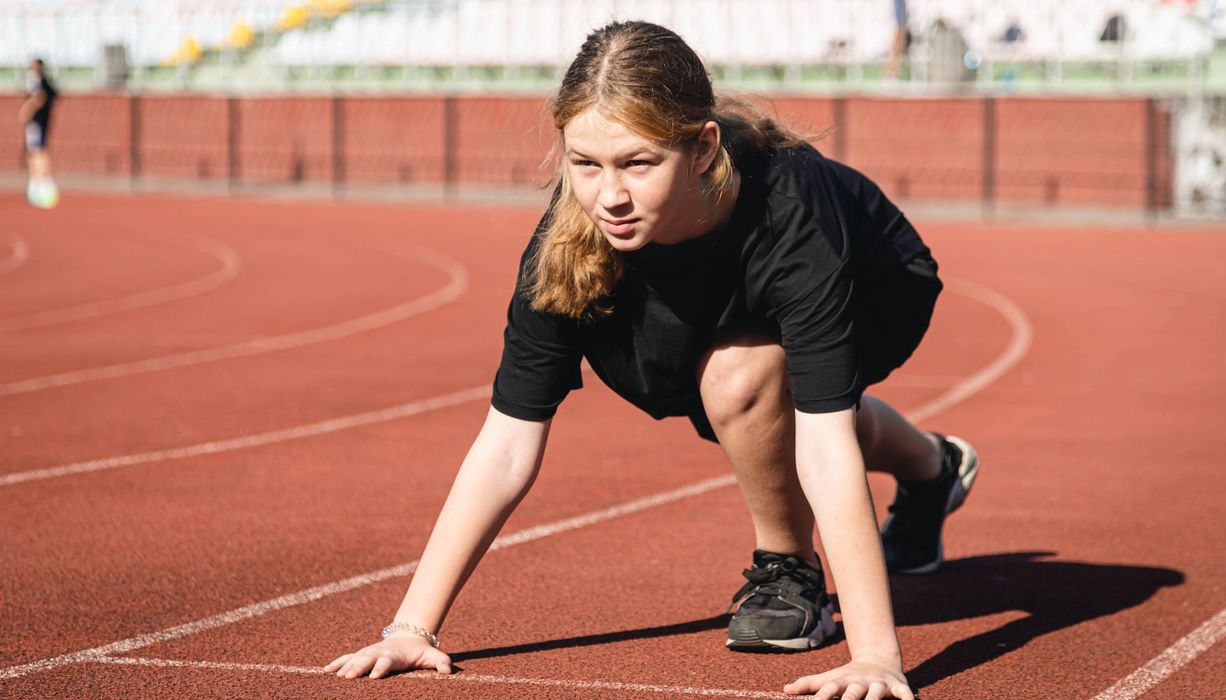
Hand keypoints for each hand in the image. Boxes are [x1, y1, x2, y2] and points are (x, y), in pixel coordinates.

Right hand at [324, 634, 452, 678]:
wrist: (409, 637)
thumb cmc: (420, 651)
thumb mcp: (432, 656)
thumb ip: (440, 662)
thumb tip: (448, 670)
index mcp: (395, 655)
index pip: (387, 661)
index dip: (381, 667)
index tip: (374, 676)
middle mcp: (379, 653)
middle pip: (367, 660)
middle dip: (358, 667)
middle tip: (349, 677)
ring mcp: (369, 653)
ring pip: (355, 659)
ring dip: (345, 667)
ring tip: (337, 676)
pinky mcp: (362, 654)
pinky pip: (347, 658)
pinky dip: (337, 663)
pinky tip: (325, 671)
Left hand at [783, 654, 913, 698]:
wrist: (878, 659)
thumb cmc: (849, 676)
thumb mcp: (830, 678)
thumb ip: (809, 684)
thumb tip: (785, 689)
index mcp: (843, 681)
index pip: (829, 689)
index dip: (821, 697)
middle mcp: (860, 682)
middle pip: (853, 692)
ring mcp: (879, 684)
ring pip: (876, 693)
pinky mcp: (897, 686)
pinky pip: (903, 693)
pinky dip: (906, 697)